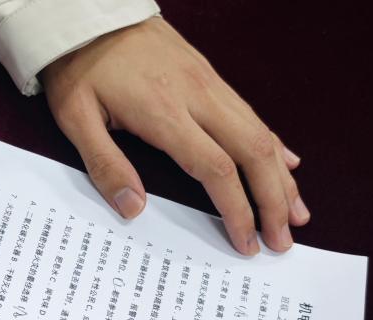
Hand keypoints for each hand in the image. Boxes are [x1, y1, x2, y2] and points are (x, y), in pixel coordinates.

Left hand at [41, 17, 307, 254]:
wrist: (89, 11)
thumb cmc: (79, 66)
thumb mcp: (75, 118)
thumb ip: (105, 165)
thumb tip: (134, 209)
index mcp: (165, 111)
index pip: (216, 169)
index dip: (237, 210)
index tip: (246, 243)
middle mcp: (197, 95)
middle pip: (252, 152)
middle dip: (273, 200)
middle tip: (282, 240)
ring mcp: (209, 83)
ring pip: (259, 133)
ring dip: (281, 177)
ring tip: (297, 213)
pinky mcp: (210, 75)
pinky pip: (251, 114)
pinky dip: (273, 143)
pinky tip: (288, 164)